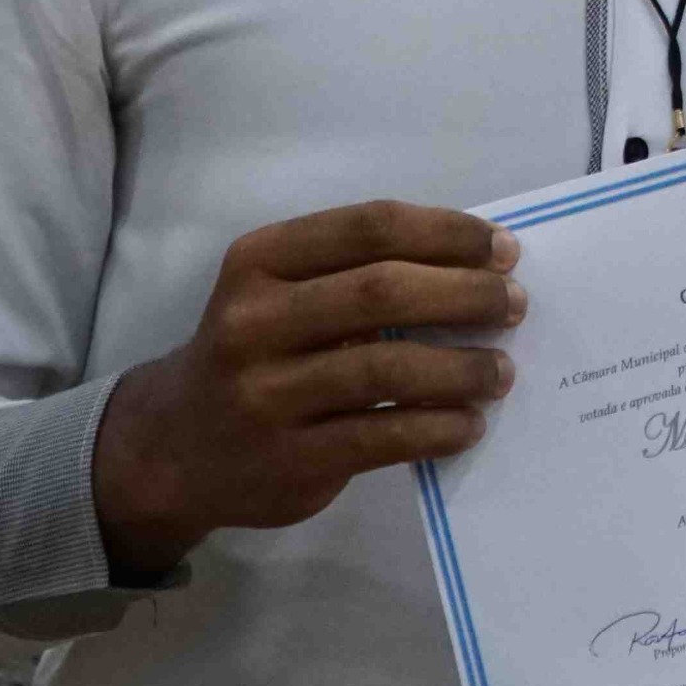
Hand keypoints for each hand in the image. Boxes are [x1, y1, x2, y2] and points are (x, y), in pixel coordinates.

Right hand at [91, 200, 524, 580]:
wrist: (171, 448)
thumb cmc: (254, 353)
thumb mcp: (277, 293)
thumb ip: (353, 273)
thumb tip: (475, 269)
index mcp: (259, 260)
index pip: (369, 227)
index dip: (446, 233)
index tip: (503, 249)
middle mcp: (254, 321)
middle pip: (382, 292)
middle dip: (465, 294)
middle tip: (515, 305)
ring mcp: (266, 394)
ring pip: (386, 369)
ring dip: (461, 368)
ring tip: (502, 371)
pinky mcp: (287, 458)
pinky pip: (382, 438)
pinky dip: (438, 428)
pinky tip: (469, 424)